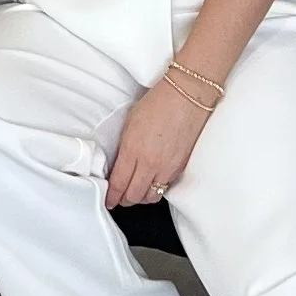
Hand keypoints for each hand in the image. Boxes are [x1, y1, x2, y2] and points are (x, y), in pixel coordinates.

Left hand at [105, 76, 207, 211]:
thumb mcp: (130, 123)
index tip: (109, 199)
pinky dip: (157, 189)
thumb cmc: (159, 103)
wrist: (187, 96)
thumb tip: (119, 165)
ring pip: (151, 197)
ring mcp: (167, 168)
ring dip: (141, 197)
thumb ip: (124, 148)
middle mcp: (150, 164)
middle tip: (119, 197)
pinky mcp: (180, 168)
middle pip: (133, 196)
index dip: (111, 196)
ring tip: (136, 191)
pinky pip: (165, 188)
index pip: (118, 184)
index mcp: (133, 150)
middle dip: (124, 199)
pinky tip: (152, 182)